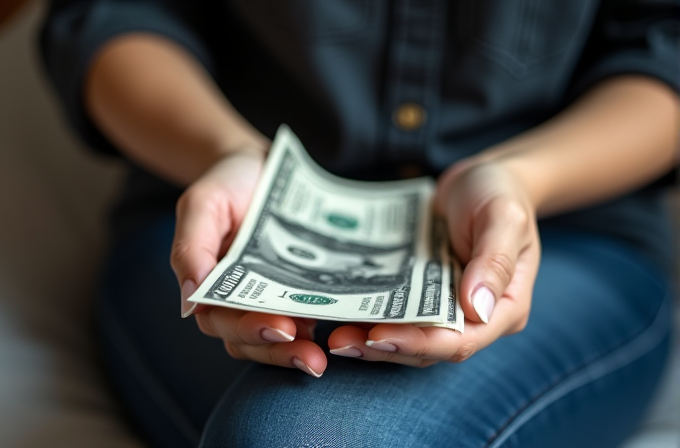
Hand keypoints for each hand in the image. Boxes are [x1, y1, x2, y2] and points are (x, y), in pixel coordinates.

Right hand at [170, 149, 327, 376]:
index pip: (222, 321)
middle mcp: (236, 298)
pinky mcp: (296, 289)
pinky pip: (305, 315)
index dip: (250, 329)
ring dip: (297, 350)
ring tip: (324, 356)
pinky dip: (317, 326)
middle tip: (312, 358)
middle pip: (252, 338)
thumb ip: (191, 248)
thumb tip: (189, 301)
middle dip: (280, 351)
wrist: (259, 166)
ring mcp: (267, 296)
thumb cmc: (227, 183)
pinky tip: (339, 328)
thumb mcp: (202, 204)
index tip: (282, 328)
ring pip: (277, 337)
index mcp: (208, 284)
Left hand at [327, 160, 540, 366]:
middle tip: (340, 342)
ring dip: (373, 341)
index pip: (462, 340)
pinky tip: (344, 315)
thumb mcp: (502, 218)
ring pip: (411, 337)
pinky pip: (400, 314)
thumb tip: (479, 308)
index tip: (378, 336)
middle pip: (431, 347)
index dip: (420, 343)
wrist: (479, 179)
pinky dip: (374, 317)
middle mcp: (478, 317)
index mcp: (505, 308)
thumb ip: (494, 261)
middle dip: (386, 347)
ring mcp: (449, 307)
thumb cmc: (499, 194)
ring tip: (335, 337)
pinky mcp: (426, 295)